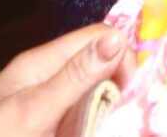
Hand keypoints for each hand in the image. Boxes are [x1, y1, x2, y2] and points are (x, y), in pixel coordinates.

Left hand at [0, 22, 127, 136]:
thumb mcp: (33, 111)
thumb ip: (74, 77)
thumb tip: (117, 38)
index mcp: (40, 63)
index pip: (95, 37)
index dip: (121, 57)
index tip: (133, 92)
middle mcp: (47, 80)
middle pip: (98, 67)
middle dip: (119, 85)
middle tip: (131, 115)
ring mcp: (48, 108)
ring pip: (94, 97)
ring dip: (109, 109)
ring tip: (120, 124)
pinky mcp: (50, 128)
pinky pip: (82, 119)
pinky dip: (95, 124)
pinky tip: (102, 129)